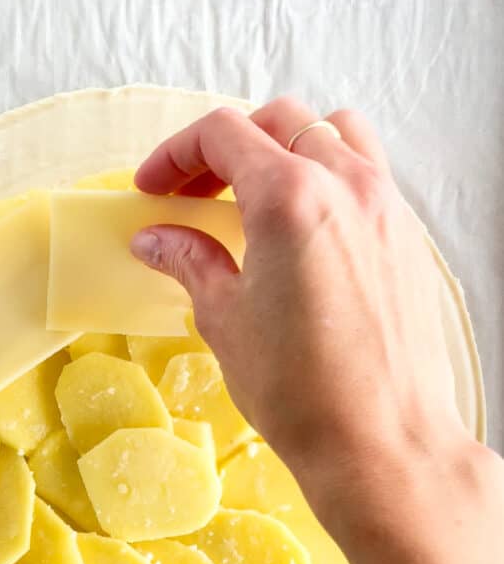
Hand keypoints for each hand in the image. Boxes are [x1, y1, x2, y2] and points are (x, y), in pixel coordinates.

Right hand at [132, 97, 468, 515]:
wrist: (382, 442)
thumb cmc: (300, 390)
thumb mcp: (225, 320)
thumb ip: (190, 261)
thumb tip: (156, 238)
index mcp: (289, 197)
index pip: (223, 133)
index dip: (176, 153)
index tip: (154, 188)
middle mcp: (346, 184)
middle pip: (279, 121)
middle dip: (226, 147)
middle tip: (194, 193)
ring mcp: (386, 206)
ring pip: (335, 132)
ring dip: (288, 146)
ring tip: (258, 195)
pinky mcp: (409, 236)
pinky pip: (368, 172)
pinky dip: (329, 175)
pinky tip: (305, 229)